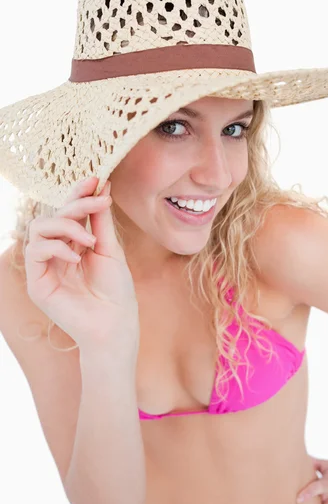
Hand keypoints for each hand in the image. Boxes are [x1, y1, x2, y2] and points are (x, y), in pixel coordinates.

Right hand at [24, 176, 138, 350]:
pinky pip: (35, 251)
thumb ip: (100, 220)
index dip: (78, 193)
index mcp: (74, 244)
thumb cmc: (117, 291)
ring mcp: (46, 267)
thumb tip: (102, 186)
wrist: (116, 324)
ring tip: (90, 240)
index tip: (97, 179)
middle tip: (99, 201)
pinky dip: (57, 248)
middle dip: (76, 204)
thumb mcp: (110, 249)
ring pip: (39, 228)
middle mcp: (57, 252)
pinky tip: (77, 257)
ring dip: (66, 225)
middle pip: (53, 215)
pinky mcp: (38, 283)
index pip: (69, 212)